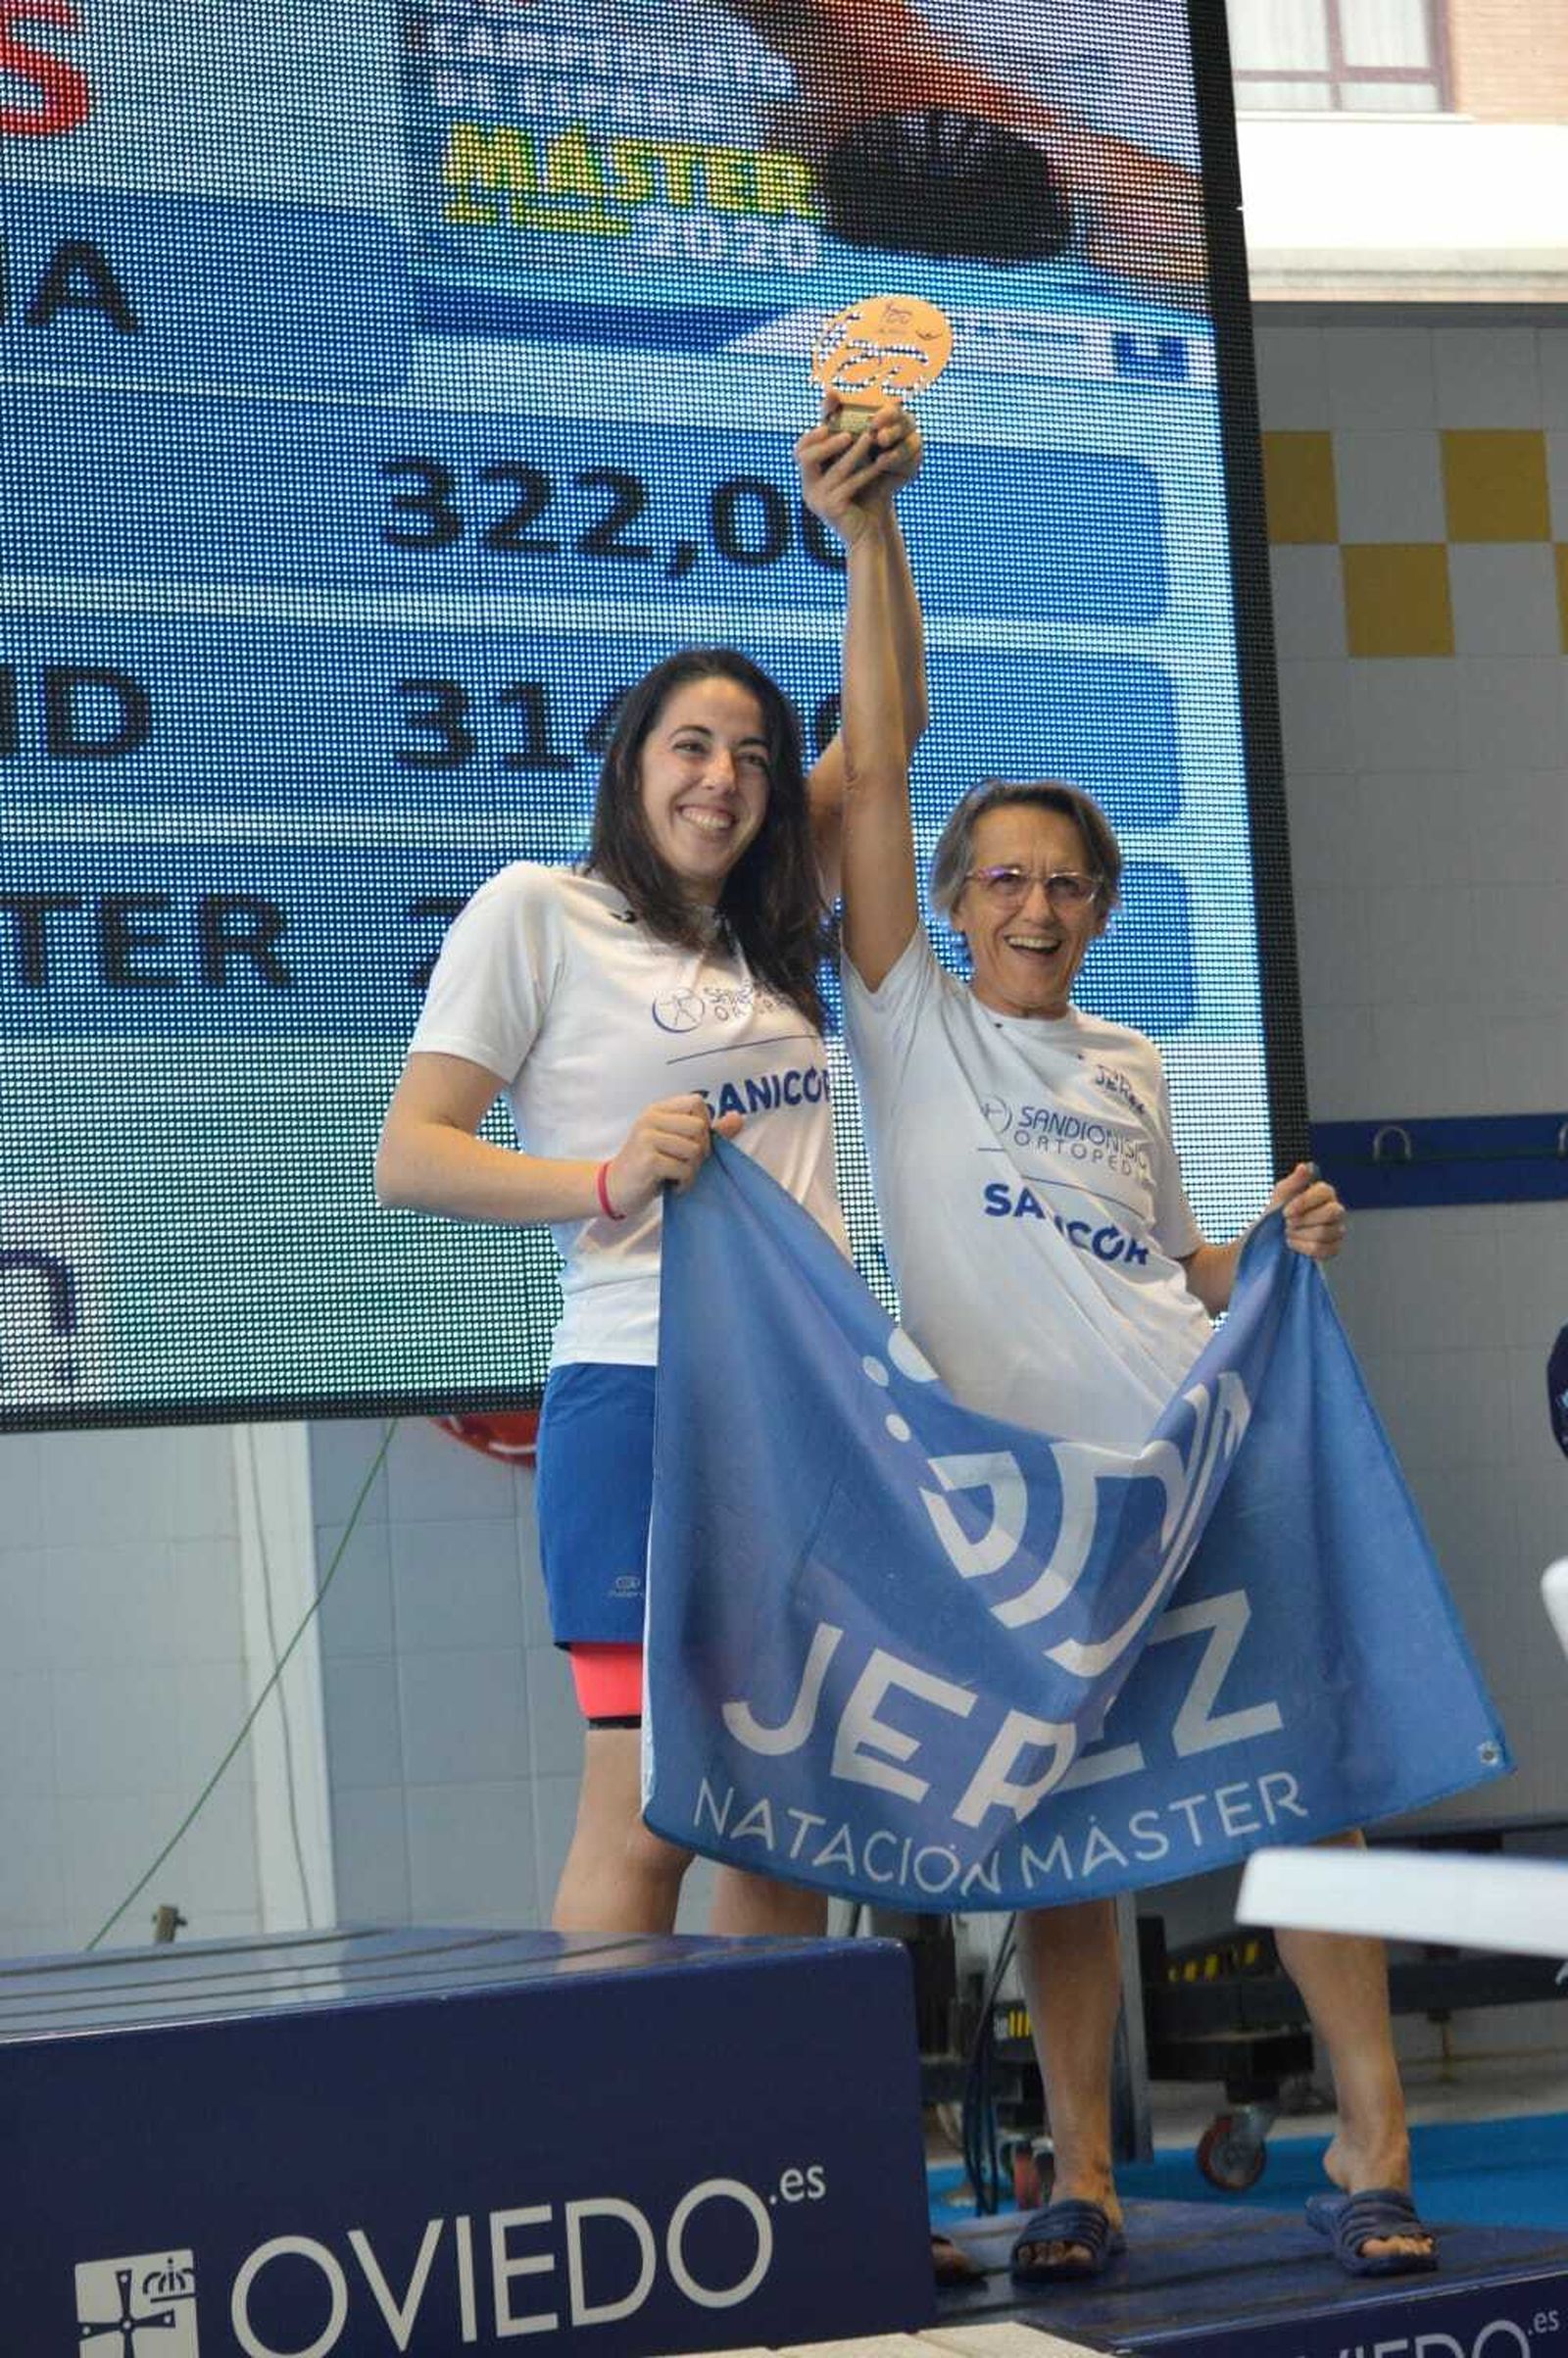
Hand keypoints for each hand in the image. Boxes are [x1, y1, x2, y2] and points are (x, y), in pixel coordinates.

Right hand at [601, 1095, 741, 1214]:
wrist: (613, 1187)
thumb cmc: (648, 1165)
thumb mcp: (675, 1142)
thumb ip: (707, 1130)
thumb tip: (738, 1118)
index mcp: (658, 1110)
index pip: (697, 1102)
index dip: (705, 1124)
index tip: (694, 1142)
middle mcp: (651, 1119)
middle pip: (699, 1127)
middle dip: (701, 1150)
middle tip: (687, 1163)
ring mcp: (647, 1138)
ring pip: (694, 1150)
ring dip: (692, 1169)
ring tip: (678, 1176)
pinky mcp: (648, 1161)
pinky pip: (684, 1169)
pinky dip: (684, 1182)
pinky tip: (673, 1185)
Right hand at [794, 399, 921, 546]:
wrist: (867, 536)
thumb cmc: (861, 500)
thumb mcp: (850, 473)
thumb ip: (843, 451)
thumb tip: (845, 414)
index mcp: (809, 478)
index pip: (799, 450)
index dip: (811, 434)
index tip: (828, 421)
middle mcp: (808, 489)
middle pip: (804, 457)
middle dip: (826, 441)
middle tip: (847, 431)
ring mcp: (818, 500)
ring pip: (834, 469)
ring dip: (854, 452)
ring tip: (870, 437)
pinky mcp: (832, 509)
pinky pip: (850, 484)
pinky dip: (866, 471)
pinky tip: (881, 461)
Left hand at [1267, 1162, 1346, 1261]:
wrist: (1270, 1238)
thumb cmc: (1278, 1212)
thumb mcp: (1280, 1194)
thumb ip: (1294, 1181)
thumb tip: (1305, 1166)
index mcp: (1324, 1192)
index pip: (1325, 1191)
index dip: (1304, 1202)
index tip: (1285, 1211)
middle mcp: (1335, 1209)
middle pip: (1331, 1212)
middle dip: (1303, 1220)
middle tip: (1287, 1223)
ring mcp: (1337, 1229)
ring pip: (1326, 1232)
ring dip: (1300, 1234)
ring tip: (1288, 1233)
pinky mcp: (1334, 1248)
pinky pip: (1325, 1250)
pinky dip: (1304, 1248)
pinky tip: (1294, 1243)